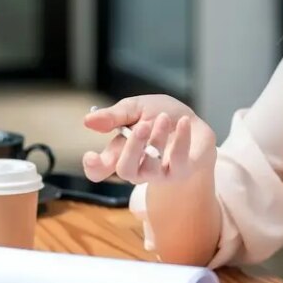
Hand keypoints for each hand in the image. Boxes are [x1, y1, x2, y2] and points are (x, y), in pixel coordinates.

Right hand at [83, 95, 215, 185]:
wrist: (194, 123)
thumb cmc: (160, 116)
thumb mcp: (137, 107)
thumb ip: (115, 116)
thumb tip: (88, 121)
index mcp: (120, 153)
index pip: (99, 170)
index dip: (93, 167)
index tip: (91, 156)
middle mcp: (137, 168)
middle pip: (125, 170)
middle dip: (132, 148)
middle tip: (143, 126)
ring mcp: (159, 174)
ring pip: (151, 167)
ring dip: (157, 139)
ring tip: (163, 118)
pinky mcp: (181, 172)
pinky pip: (178, 161)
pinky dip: (181, 140)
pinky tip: (183, 122)